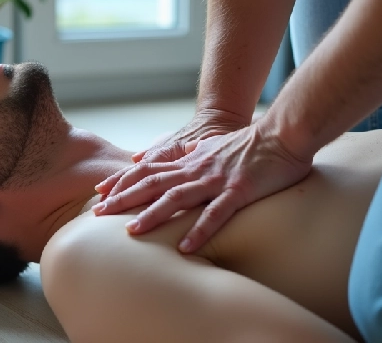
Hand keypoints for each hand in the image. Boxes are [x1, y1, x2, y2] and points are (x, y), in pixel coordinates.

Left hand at [92, 123, 311, 252]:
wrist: (283, 133)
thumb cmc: (253, 142)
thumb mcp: (215, 145)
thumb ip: (194, 152)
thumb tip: (177, 154)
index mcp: (192, 160)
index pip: (150, 170)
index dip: (124, 181)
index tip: (101, 193)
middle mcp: (198, 169)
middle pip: (154, 183)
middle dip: (124, 198)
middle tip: (98, 214)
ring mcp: (217, 179)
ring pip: (178, 198)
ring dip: (153, 215)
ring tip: (131, 232)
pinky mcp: (239, 189)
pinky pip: (217, 213)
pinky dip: (199, 230)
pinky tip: (185, 248)